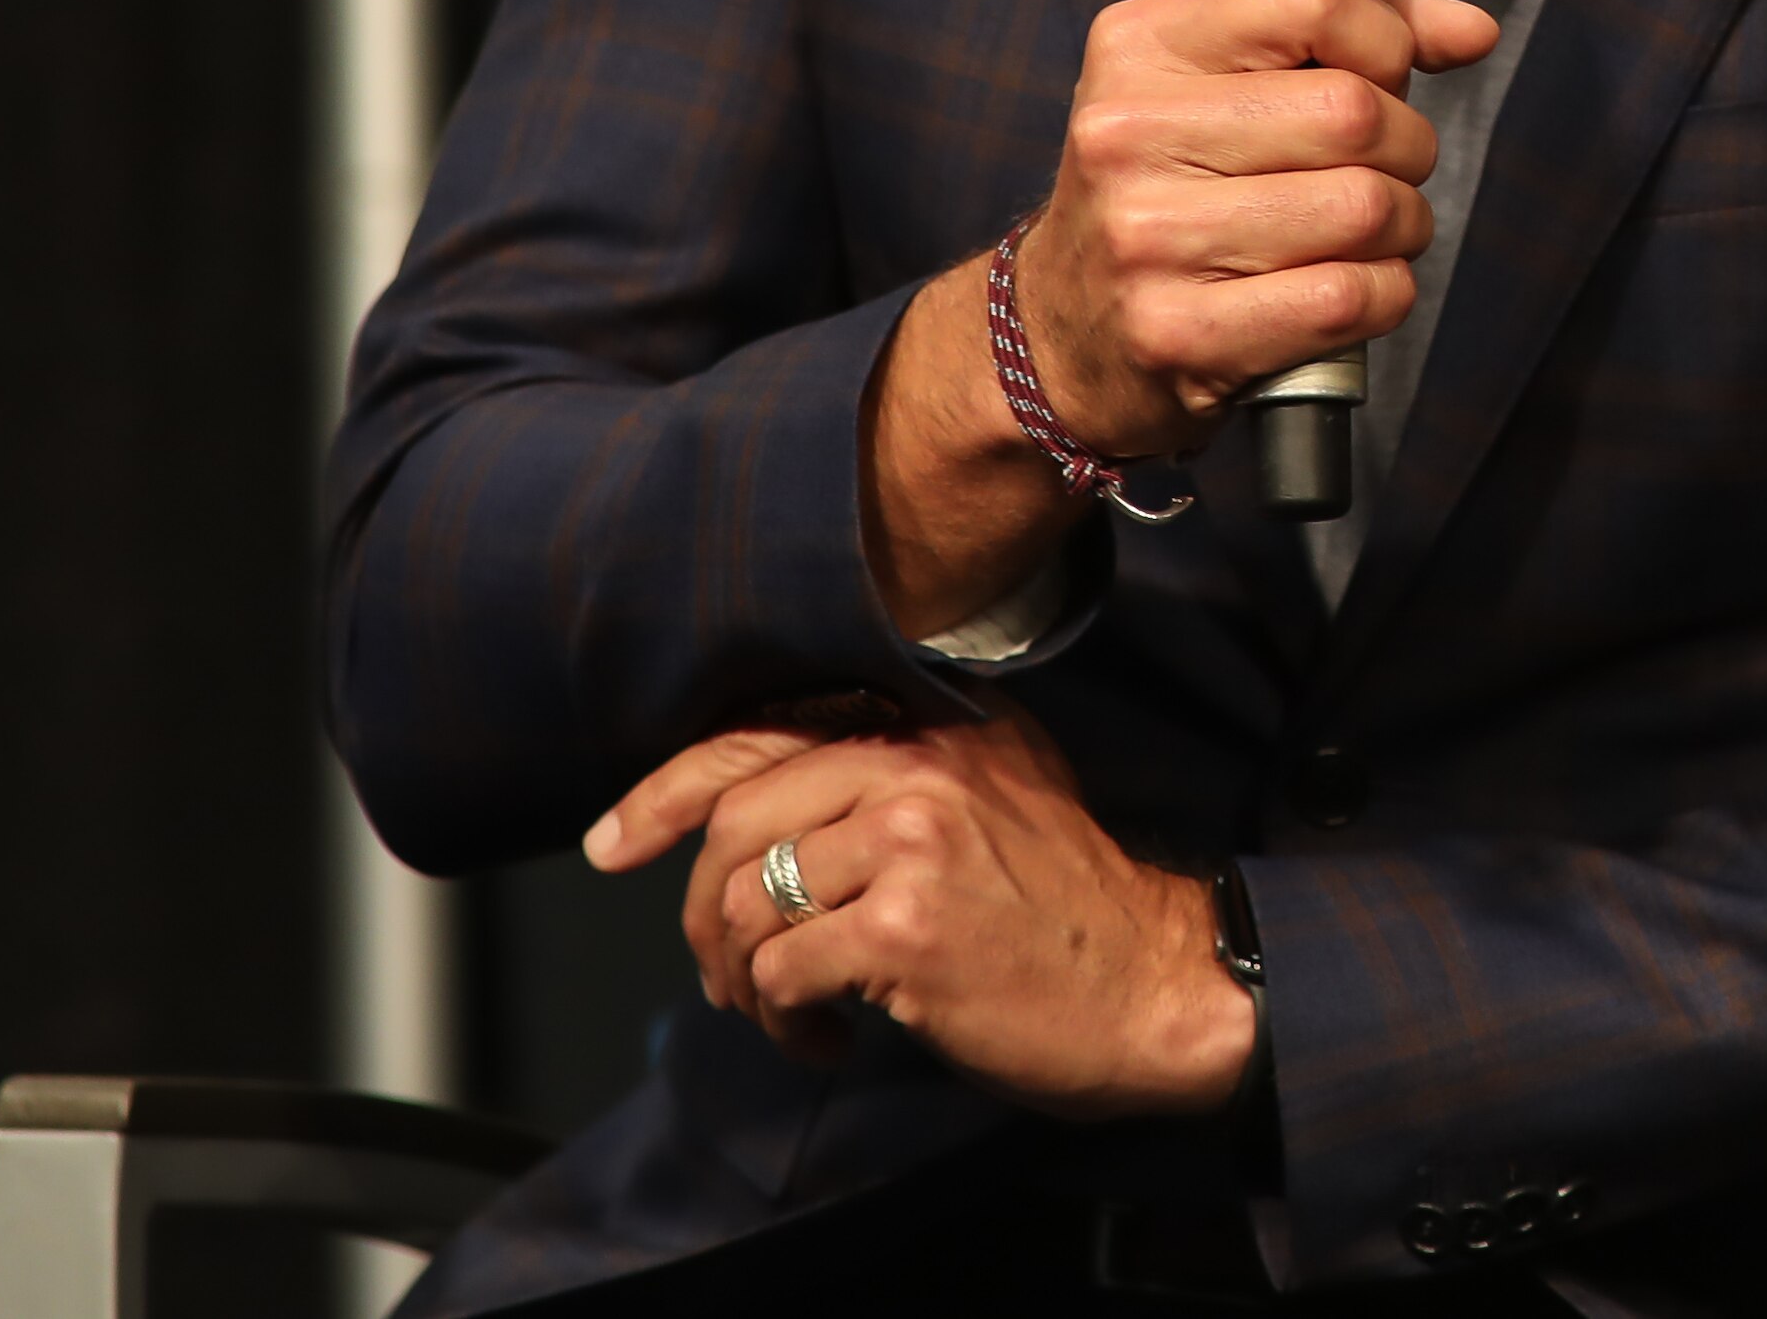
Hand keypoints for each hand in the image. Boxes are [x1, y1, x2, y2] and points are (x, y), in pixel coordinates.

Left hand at [584, 705, 1255, 1112]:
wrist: (1152, 983)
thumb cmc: (1064, 910)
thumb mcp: (993, 798)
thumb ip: (894, 778)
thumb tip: (753, 811)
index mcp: (933, 725)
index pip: (765, 734)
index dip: (668, 790)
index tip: (614, 843)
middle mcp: (920, 764)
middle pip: (737, 820)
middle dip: (702, 912)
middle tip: (721, 973)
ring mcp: (913, 842)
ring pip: (751, 903)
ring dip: (745, 980)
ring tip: (788, 1018)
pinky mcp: (906, 928)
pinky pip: (781, 972)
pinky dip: (784, 1023)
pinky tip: (829, 1042)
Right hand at [858, 0, 1496, 635]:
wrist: (1064, 331)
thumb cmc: (1167, 189)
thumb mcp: (1222, 84)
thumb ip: (1348, 34)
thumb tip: (1468, 27)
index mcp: (1139, 45)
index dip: (1384, 36)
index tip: (1384, 71)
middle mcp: (1127, 133)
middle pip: (1355, 113)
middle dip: (1407, 145)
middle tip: (1387, 167)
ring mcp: (1147, 238)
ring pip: (1365, 208)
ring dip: (1403, 225)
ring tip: (1373, 229)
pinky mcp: (1178, 331)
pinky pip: (1347, 298)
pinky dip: (1384, 294)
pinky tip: (1354, 287)